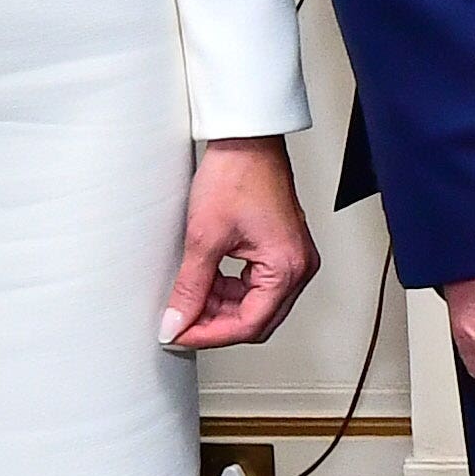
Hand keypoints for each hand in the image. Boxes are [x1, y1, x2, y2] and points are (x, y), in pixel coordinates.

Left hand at [161, 137, 320, 350]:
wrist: (246, 141)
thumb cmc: (238, 175)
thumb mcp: (204, 238)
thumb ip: (190, 288)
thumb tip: (176, 322)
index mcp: (287, 267)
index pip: (249, 324)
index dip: (209, 334)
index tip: (179, 333)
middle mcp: (298, 266)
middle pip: (257, 320)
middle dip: (216, 324)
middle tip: (181, 322)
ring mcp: (293, 258)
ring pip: (256, 306)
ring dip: (221, 307)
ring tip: (188, 299)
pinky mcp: (281, 250)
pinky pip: (257, 287)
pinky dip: (229, 291)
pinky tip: (205, 283)